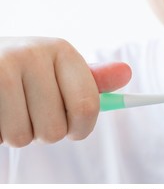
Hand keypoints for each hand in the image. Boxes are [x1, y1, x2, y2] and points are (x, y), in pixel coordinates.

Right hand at [0, 37, 130, 146]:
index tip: (74, 129)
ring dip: (18, 134)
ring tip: (12, 109)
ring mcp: (2, 67)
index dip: (82, 128)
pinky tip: (0, 110)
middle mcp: (33, 54)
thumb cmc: (26, 72)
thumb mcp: (59, 70)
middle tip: (33, 111)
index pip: (87, 107)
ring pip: (22, 138)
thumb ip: (91, 79)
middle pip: (54, 130)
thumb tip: (126, 73)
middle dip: (45, 131)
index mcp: (62, 51)